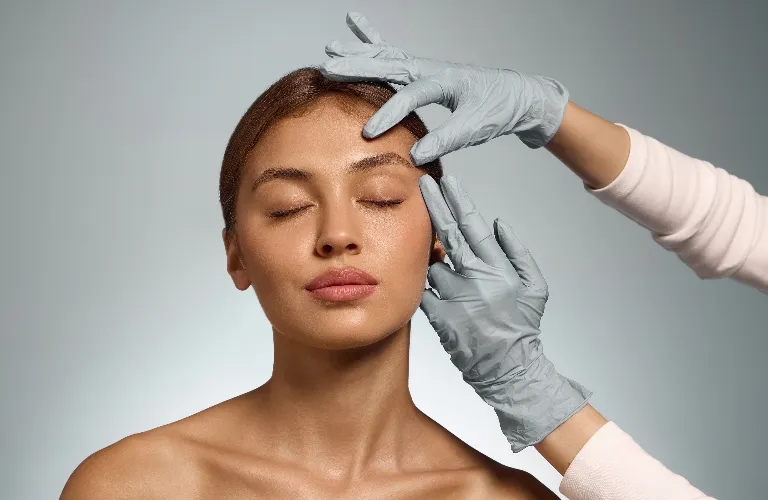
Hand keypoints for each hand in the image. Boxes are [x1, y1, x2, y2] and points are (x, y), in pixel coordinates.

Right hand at [320, 12, 569, 164]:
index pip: (409, 95)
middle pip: (388, 65)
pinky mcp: (424, 71)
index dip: (388, 114)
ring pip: (386, 56)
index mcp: (443, 81)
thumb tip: (416, 154)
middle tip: (329, 69)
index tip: (368, 133)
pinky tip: (355, 25)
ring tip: (330, 49)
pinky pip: (393, 53)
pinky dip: (373, 39)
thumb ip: (446, 139)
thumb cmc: (498, 110)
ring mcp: (425, 66)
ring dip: (359, 53)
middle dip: (358, 67)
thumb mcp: (475, 128)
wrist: (517, 96)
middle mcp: (430, 68)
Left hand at [418, 173, 590, 451]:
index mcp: (498, 269)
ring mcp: (454, 298)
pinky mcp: (438, 317)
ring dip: (434, 260)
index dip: (458, 201)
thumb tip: (498, 223)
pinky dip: (427, 286)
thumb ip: (518, 251)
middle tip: (422, 184)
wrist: (509, 369)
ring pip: (433, 264)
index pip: (473, 226)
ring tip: (445, 271)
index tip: (446, 182)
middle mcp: (474, 280)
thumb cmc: (521, 327)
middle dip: (434, 205)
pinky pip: (424, 290)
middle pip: (447, 233)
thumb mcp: (535, 287)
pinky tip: (435, 290)